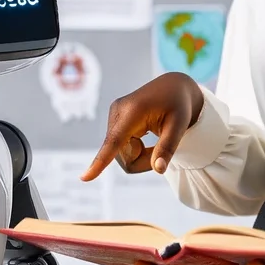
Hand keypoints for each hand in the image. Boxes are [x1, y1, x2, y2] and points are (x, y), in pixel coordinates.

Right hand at [81, 73, 203, 180]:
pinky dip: (135, 149)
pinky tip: (146, 136)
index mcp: (133, 111)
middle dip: (142, 161)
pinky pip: (119, 148)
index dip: (101, 161)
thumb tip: (158, 169)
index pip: (115, 141)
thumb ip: (168, 147)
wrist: (173, 86)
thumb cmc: (179, 104)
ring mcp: (114, 115)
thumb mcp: (180, 125)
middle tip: (162, 150)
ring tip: (155, 140)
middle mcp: (117, 112)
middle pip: (121, 156)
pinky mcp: (114, 120)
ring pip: (119, 154)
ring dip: (139, 155)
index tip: (84, 178)